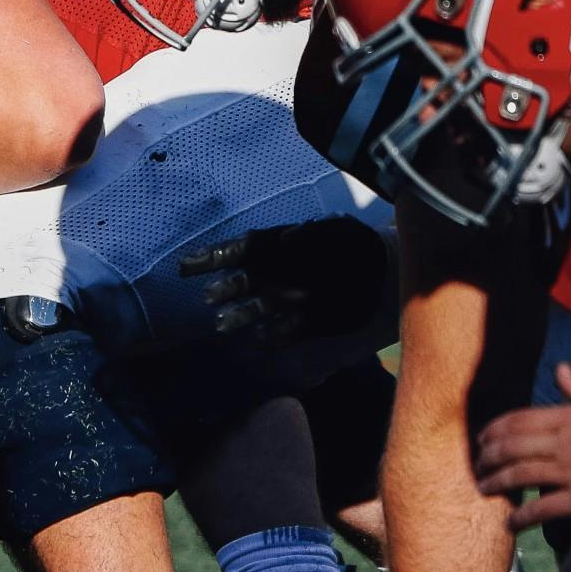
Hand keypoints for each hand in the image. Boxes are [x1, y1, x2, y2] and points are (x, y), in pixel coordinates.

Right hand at [179, 216, 391, 340]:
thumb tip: (285, 239)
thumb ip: (312, 234)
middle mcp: (273, 276)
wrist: (383, 274)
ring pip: (252, 311)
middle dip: (221, 289)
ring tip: (222, 325)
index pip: (236, 252)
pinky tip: (260, 341)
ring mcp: (285, 302)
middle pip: (238, 284)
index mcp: (275, 249)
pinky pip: (280, 334)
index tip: (187, 266)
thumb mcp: (337, 230)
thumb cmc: (355, 244)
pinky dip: (270, 338)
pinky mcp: (302, 325)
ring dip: (235, 317)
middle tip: (209, 297)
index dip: (211, 258)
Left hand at [472, 364, 570, 530]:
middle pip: (512, 447)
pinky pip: (542, 510)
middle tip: (476, 465)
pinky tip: (509, 522)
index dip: (494, 430)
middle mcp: (567, 444)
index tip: (481, 438)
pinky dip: (521, 517)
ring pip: (520, 476)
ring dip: (495, 482)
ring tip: (483, 488)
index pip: (519, 420)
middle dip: (487, 456)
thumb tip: (561, 369)